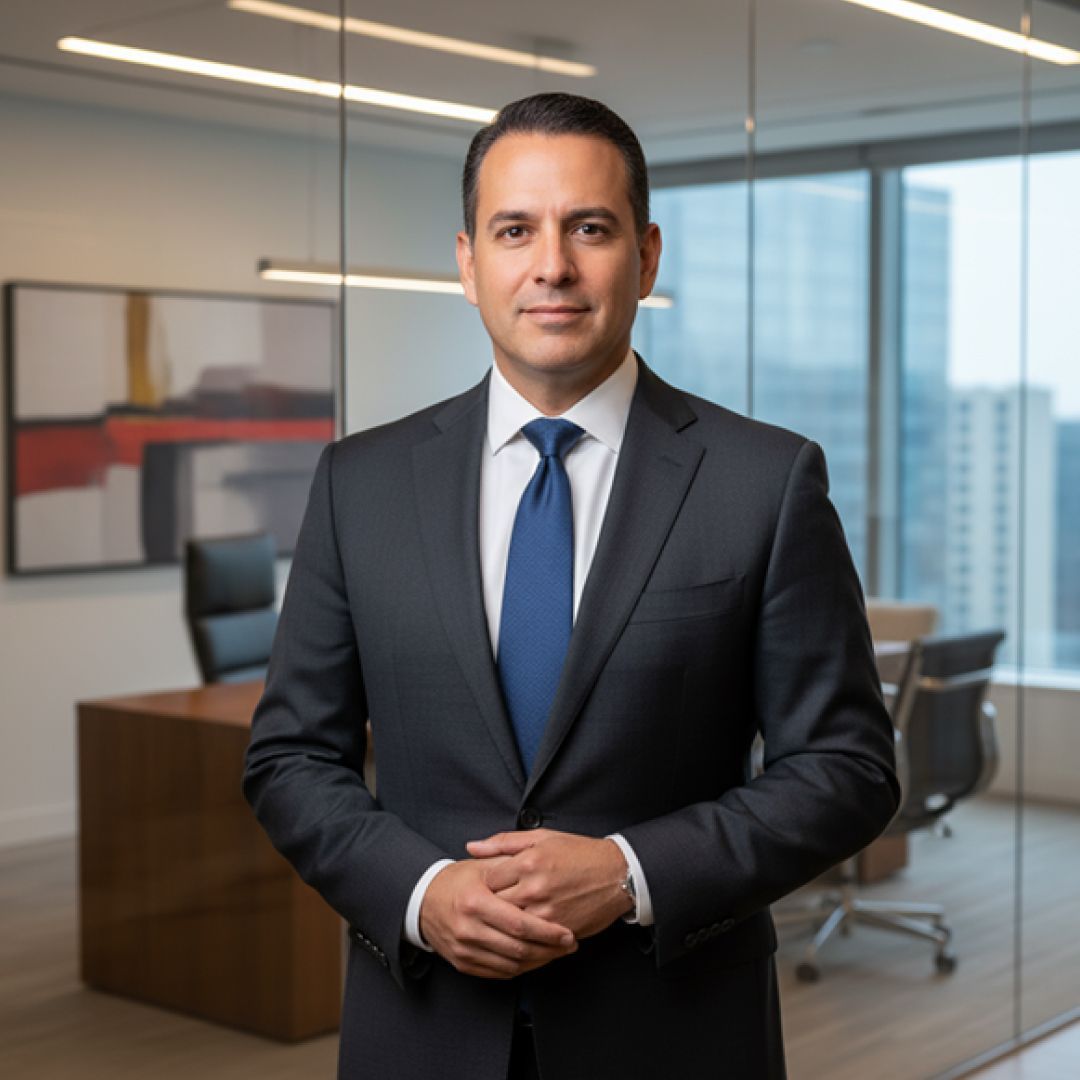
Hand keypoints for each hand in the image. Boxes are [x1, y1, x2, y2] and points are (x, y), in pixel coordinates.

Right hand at [419, 857, 576, 978]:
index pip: (519, 924)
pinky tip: (535, 958)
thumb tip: (540, 866)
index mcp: (476, 902)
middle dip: (550, 949)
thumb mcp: (482, 867)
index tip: (568, 932)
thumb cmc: (457, 881)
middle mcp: (469, 928)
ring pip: (511, 965)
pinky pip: (499, 973)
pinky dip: (520, 969)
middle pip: (518, 949)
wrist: (422, 900)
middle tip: (569, 945)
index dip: (547, 932)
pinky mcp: (463, 963)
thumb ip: (510, 867)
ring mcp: (464, 949)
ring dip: (538, 962)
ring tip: (557, 952)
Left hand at [467, 829, 633, 939]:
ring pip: (510, 928)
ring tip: (504, 923)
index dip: (485, 884)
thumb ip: (503, 842)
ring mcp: (547, 912)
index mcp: (528, 861)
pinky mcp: (559, 931)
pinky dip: (524, 941)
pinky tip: (523, 935)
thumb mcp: (542, 837)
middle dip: (490, 909)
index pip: (488, 880)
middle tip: (491, 907)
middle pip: (495, 907)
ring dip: (505, 927)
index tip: (489, 886)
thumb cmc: (579, 852)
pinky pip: (531, 942)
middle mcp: (534, 888)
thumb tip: (471, 847)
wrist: (618, 874)